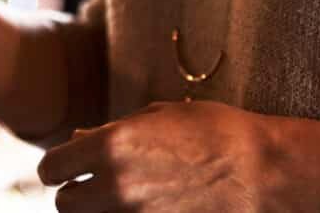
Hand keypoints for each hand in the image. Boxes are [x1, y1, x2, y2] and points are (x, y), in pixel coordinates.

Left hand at [38, 101, 268, 211]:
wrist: (266, 172)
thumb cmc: (216, 133)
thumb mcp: (160, 117)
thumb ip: (113, 131)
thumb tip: (80, 139)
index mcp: (110, 146)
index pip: (53, 167)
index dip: (56, 168)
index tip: (64, 168)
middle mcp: (115, 185)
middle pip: (66, 205)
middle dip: (74, 195)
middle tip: (88, 187)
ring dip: (97, 212)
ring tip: (114, 201)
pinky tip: (143, 209)